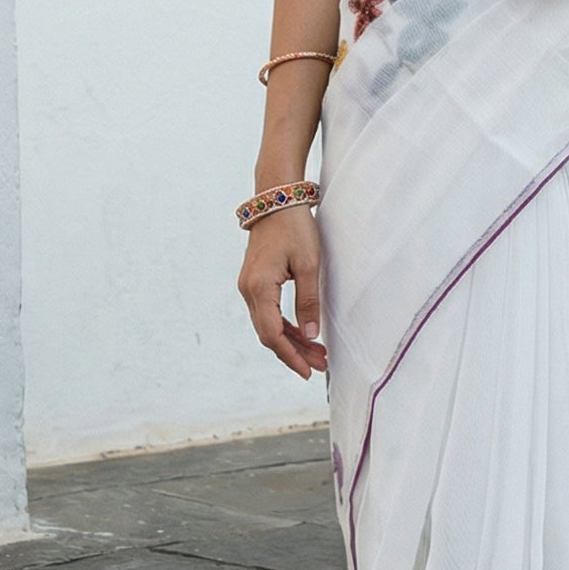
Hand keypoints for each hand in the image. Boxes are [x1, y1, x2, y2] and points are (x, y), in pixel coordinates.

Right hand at [238, 208, 326, 379]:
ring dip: (292, 340)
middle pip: (269, 333)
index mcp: (259, 288)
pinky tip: (304, 334)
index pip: (271, 334)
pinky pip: (268, 312)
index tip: (308, 370)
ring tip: (317, 353)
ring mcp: (249, 286)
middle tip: (320, 365)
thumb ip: (308, 302)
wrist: (277, 199)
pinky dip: (285, 325)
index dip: (290, 355)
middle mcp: (248, 290)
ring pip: (268, 324)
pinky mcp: (255, 281)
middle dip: (294, 352)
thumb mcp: (309, 265)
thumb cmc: (294, 227)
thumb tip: (311, 335)